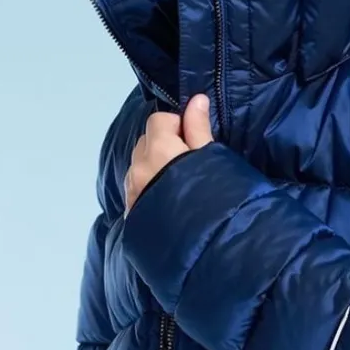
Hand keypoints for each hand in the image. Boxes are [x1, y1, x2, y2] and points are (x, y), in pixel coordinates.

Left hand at [125, 93, 213, 210]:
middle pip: (146, 142)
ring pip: (139, 166)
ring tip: (181, 186)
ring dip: (155, 168)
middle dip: (164, 145)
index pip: (159, 120)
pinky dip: (149, 188)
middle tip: (190, 164)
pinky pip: (137, 189)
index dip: (178, 126)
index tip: (195, 142)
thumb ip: (199, 129)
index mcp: (159, 150)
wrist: (207, 250)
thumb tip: (196, 99)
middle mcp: (139, 169)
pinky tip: (169, 202)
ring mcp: (133, 193)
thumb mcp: (213, 160)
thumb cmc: (216, 201)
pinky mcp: (133, 213)